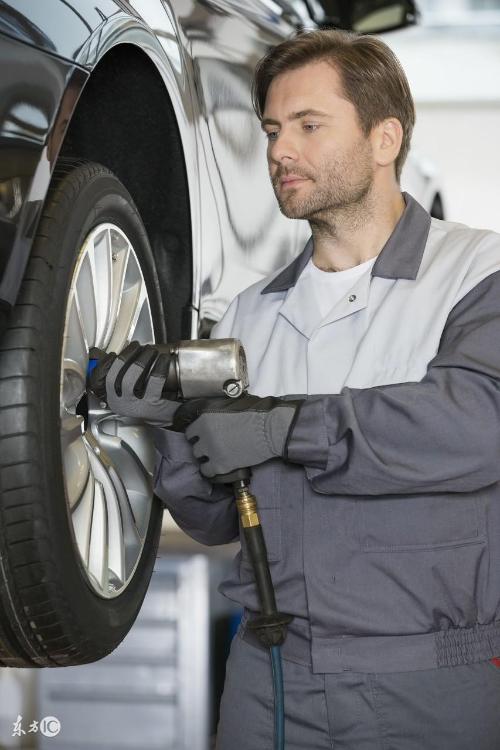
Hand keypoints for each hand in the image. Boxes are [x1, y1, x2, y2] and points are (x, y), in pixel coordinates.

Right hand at [87, 341, 180, 425]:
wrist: (172, 418)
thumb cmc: (151, 402)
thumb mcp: (132, 394)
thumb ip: (124, 378)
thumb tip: (123, 355)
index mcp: (113, 400)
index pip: (100, 380)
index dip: (106, 364)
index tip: (114, 353)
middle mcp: (121, 404)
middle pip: (115, 376)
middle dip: (127, 356)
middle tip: (137, 346)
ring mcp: (135, 405)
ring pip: (131, 378)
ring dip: (141, 359)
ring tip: (150, 350)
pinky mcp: (152, 405)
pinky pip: (154, 380)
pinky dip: (159, 366)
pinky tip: (163, 360)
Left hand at [172, 394, 303, 477]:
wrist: (269, 430)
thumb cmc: (256, 413)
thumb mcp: (230, 406)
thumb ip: (216, 412)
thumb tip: (211, 417)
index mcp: (205, 418)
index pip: (190, 431)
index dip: (198, 435)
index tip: (204, 437)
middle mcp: (205, 434)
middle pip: (195, 446)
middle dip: (203, 446)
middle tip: (214, 446)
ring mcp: (212, 451)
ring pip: (199, 459)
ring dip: (207, 458)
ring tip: (217, 456)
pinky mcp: (220, 465)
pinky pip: (207, 471)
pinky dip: (211, 470)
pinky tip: (219, 466)